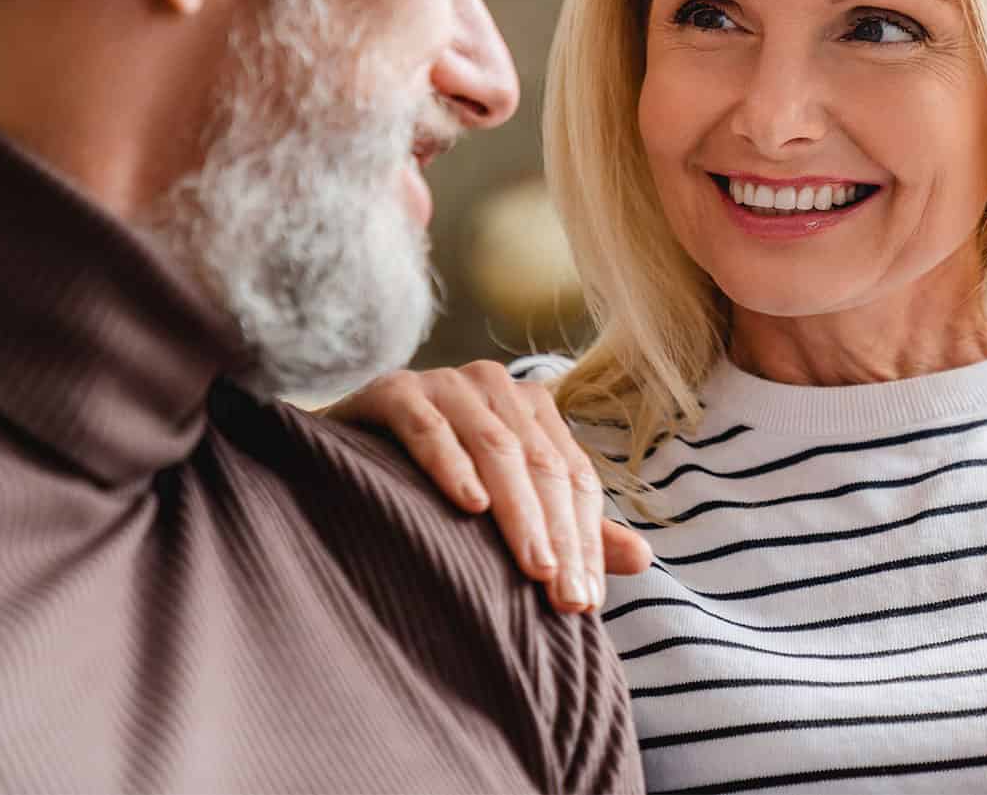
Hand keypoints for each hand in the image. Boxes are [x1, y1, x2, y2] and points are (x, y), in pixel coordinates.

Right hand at [324, 361, 651, 613]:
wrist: (341, 454)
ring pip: (495, 446)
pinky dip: (450, 463)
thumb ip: (569, 529)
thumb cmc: (431, 485)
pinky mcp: (394, 390)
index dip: (585, 539)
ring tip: (533, 566)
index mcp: (532, 408)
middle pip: (539, 463)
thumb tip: (645, 560)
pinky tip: (467, 504)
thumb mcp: (505, 507)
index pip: (572, 475)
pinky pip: (427, 426)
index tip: (587, 603)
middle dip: (558, 534)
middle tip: (566, 599)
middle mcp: (495, 386)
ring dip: (516, 510)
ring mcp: (445, 382)